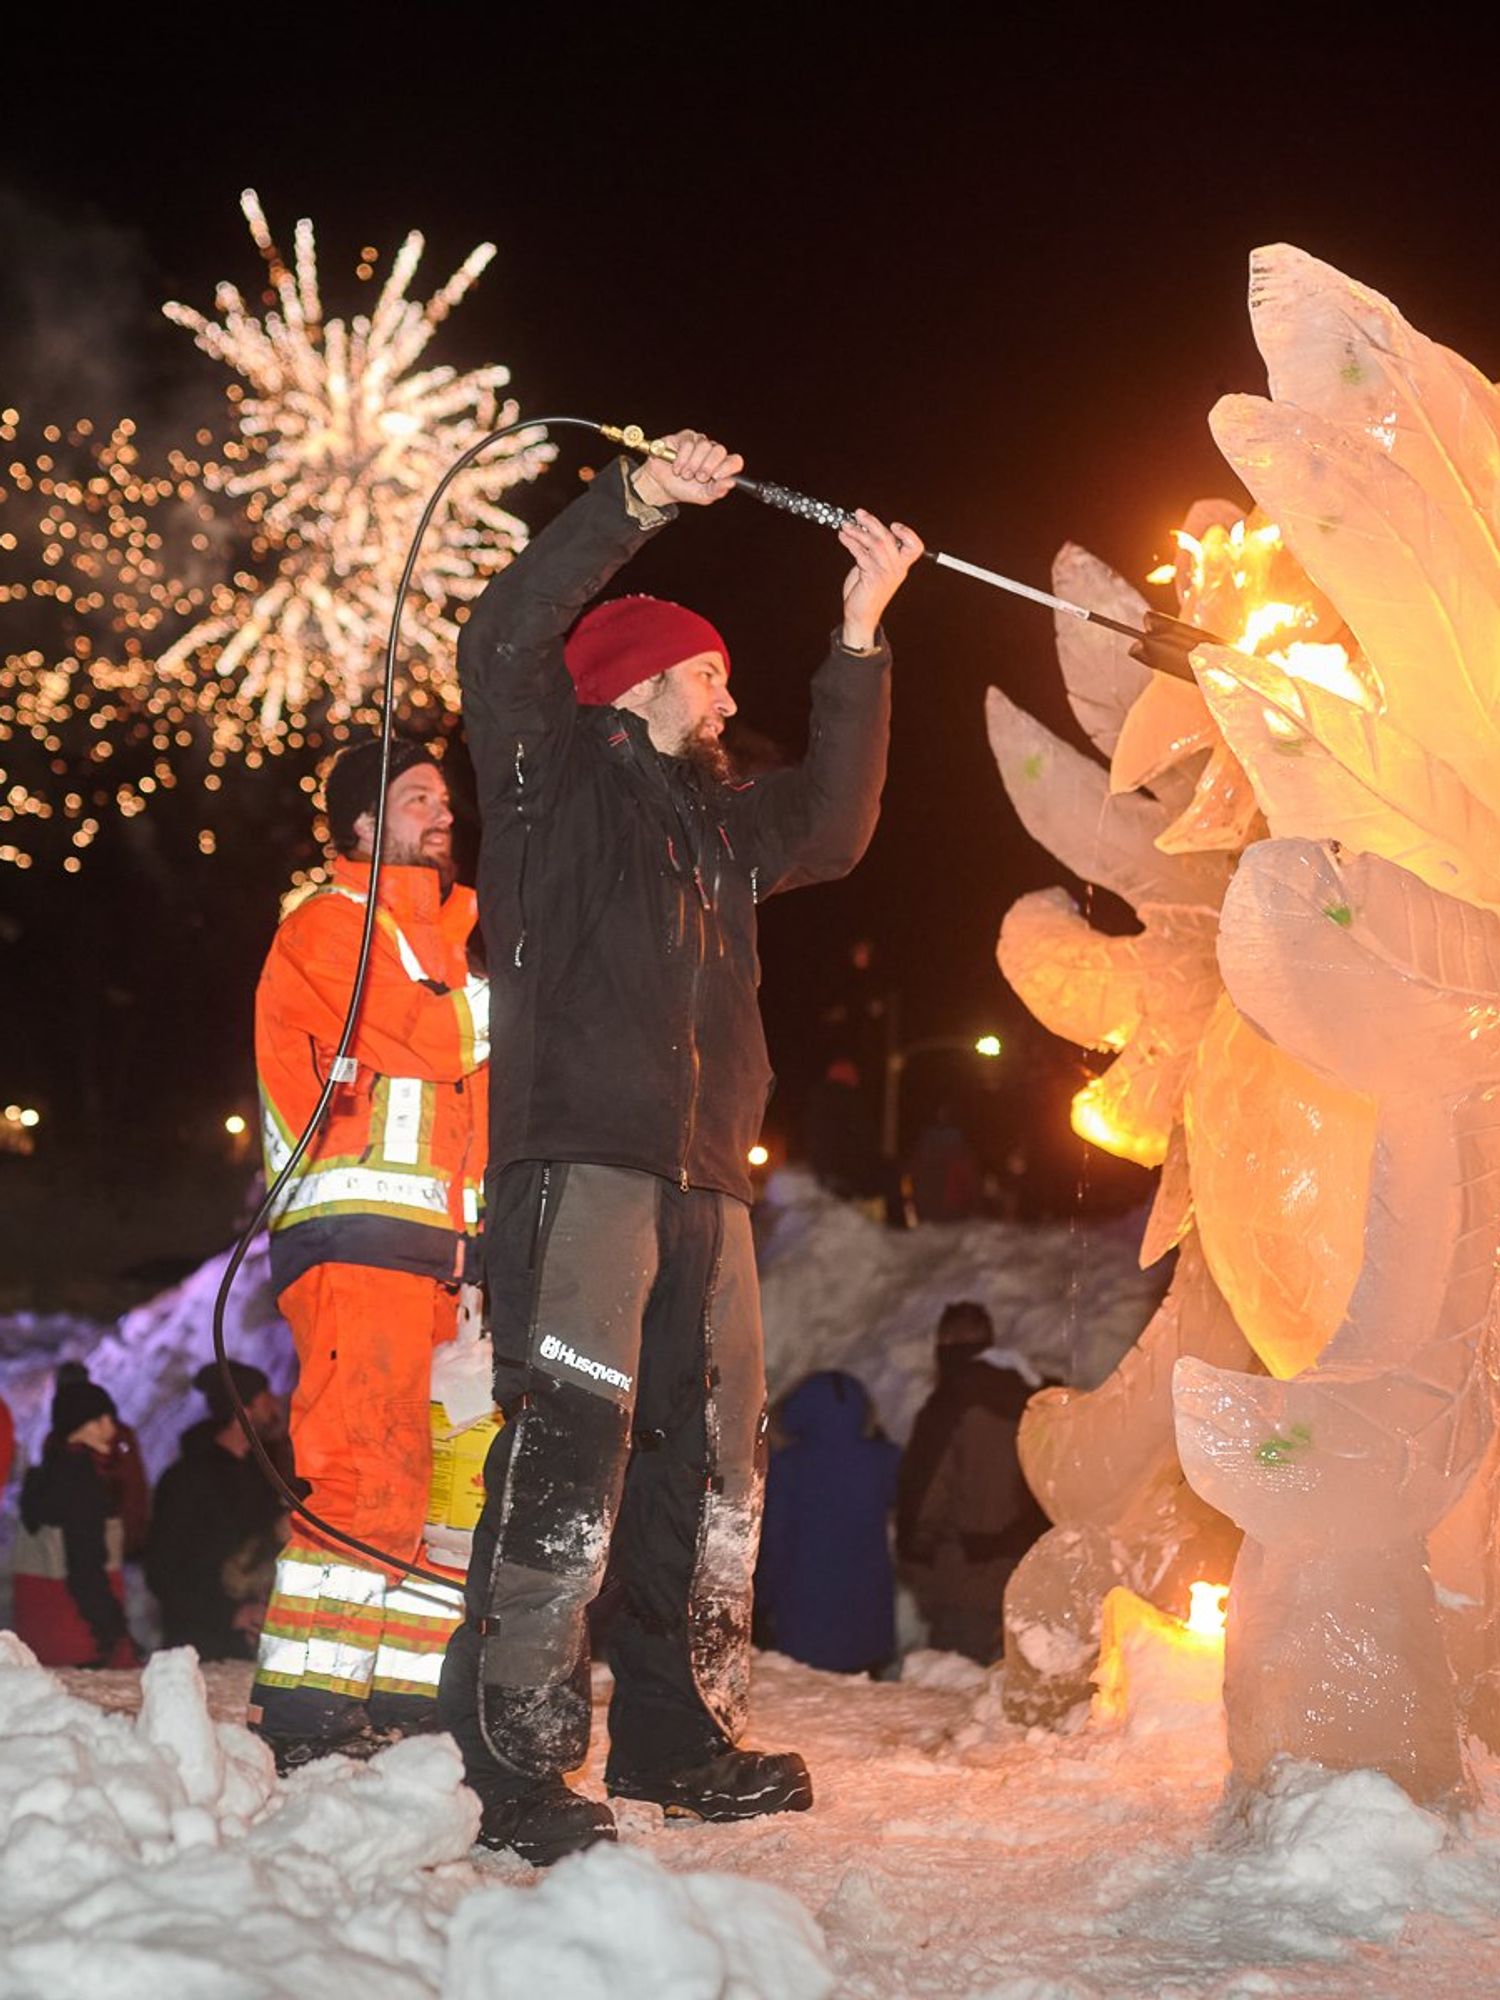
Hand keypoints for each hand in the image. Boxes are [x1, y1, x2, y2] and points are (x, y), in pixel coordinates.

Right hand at [630, 430, 742, 509]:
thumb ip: (718, 490)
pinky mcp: (684, 437)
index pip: (735, 460)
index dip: (729, 467)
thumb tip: (731, 482)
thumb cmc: (684, 490)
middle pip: (720, 450)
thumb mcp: (703, 496)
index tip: (717, 477)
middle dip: (708, 467)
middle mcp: (712, 452)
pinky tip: (677, 467)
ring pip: (704, 446)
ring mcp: (699, 443)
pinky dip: (681, 459)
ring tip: (685, 475)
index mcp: (720, 466)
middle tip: (699, 477)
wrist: (661, 486)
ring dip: (692, 465)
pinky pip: (688, 443)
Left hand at [838, 511, 923, 649]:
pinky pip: (861, 554)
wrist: (861, 615)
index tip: (893, 525)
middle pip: (888, 538)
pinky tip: (843, 537)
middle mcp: (897, 569)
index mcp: (901, 566)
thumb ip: (873, 551)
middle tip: (859, 513)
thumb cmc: (866, 591)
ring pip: (874, 544)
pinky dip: (850, 542)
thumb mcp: (873, 568)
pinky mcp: (872, 577)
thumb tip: (863, 529)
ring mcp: (886, 573)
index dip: (907, 533)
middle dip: (872, 523)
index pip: (915, 546)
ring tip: (845, 525)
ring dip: (857, 532)